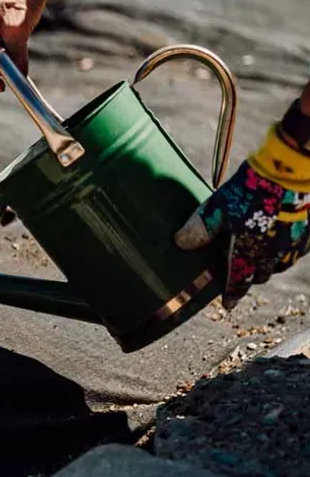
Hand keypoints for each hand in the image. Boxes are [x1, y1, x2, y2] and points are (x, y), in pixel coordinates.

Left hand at [175, 124, 309, 308]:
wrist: (290, 171)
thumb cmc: (250, 189)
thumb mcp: (217, 207)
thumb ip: (200, 228)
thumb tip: (180, 243)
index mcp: (250, 251)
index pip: (239, 280)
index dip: (232, 294)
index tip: (227, 305)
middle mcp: (275, 252)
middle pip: (262, 275)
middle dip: (250, 278)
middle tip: (240, 275)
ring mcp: (295, 242)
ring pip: (282, 264)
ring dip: (269, 266)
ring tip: (260, 260)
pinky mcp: (309, 230)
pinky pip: (297, 249)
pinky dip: (286, 252)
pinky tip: (281, 242)